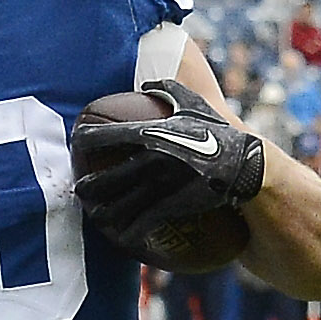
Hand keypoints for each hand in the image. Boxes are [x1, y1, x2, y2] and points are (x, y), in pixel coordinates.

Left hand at [69, 78, 267, 253]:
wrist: (245, 165)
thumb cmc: (218, 132)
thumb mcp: (194, 105)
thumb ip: (169, 90)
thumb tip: (146, 82)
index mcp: (149, 133)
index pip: (100, 137)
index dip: (81, 141)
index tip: (75, 145)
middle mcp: (149, 160)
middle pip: (101, 180)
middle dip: (85, 189)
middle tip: (80, 190)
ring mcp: (158, 186)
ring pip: (115, 207)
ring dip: (100, 215)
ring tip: (95, 215)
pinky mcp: (170, 207)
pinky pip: (139, 225)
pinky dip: (126, 234)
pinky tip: (120, 237)